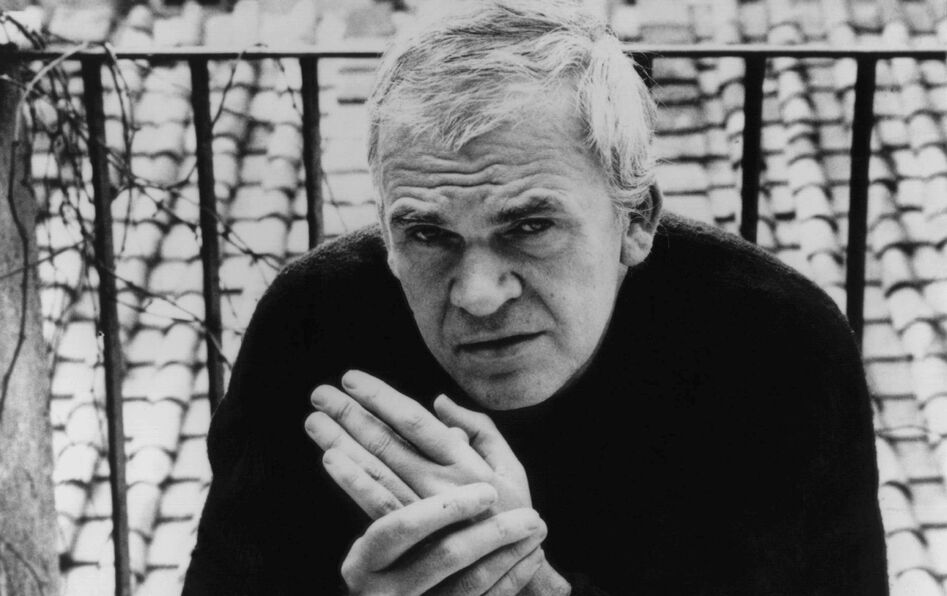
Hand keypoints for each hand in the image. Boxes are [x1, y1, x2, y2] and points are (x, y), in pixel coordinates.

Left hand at [306, 371, 570, 594]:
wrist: (517, 569)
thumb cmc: (513, 511)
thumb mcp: (510, 466)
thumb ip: (480, 429)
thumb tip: (439, 402)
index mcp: (465, 461)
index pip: (414, 421)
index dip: (381, 398)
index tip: (351, 379)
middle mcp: (442, 483)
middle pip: (387, 442)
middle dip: (350, 415)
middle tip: (319, 394)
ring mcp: (425, 511)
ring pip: (376, 471)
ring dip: (342, 443)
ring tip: (314, 422)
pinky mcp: (415, 537)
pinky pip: (379, 506)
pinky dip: (354, 482)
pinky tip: (331, 462)